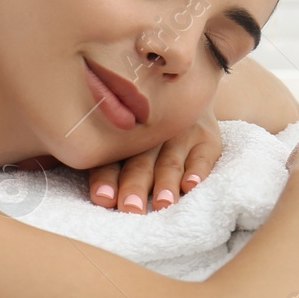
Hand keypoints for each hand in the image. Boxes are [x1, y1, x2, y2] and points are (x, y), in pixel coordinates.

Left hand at [83, 107, 223, 212]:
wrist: (184, 90)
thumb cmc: (142, 132)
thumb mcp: (121, 143)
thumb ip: (105, 167)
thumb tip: (92, 193)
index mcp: (122, 137)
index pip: (110, 161)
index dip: (105, 179)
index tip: (103, 198)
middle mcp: (150, 135)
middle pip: (140, 164)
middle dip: (135, 186)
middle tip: (131, 207)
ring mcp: (179, 135)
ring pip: (169, 162)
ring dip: (165, 182)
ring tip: (162, 202)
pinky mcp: (206, 138)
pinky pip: (202, 156)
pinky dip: (197, 170)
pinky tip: (191, 184)